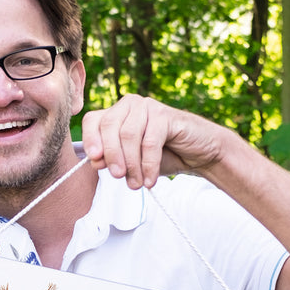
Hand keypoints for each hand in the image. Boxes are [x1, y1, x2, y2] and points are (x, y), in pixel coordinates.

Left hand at [81, 94, 224, 188]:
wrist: (199, 154)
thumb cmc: (162, 156)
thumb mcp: (131, 162)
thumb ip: (112, 160)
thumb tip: (95, 161)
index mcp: (116, 113)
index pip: (93, 120)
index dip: (90, 139)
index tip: (94, 161)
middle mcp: (129, 105)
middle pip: (109, 127)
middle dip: (111, 155)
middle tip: (118, 177)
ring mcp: (148, 107)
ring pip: (128, 135)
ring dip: (131, 164)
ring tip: (136, 184)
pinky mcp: (165, 115)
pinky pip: (149, 142)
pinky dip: (148, 165)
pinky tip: (150, 180)